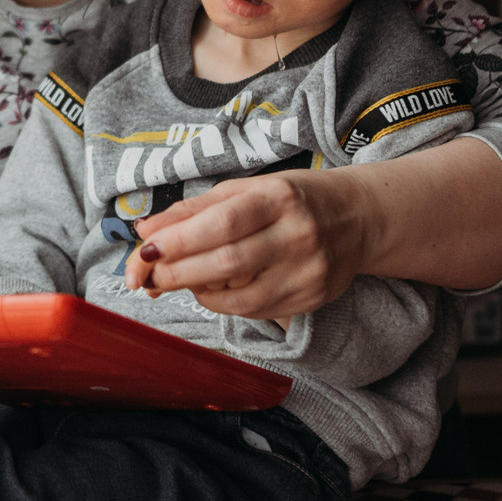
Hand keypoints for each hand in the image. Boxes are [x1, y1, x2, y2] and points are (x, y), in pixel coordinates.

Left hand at [124, 169, 368, 318]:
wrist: (357, 218)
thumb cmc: (292, 199)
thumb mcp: (247, 189)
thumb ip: (195, 209)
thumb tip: (146, 231)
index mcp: (280, 198)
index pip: (222, 223)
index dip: (179, 240)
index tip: (145, 251)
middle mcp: (298, 236)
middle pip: (227, 263)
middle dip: (177, 272)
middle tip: (144, 276)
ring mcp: (308, 272)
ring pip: (239, 297)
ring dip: (196, 292)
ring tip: (174, 281)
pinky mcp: (311, 299)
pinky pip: (254, 311)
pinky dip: (222, 303)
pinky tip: (210, 289)